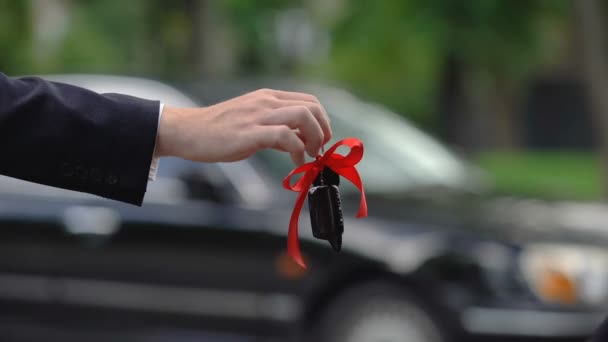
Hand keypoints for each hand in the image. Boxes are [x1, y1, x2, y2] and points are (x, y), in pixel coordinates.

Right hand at [156, 88, 331, 165]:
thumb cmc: (217, 131)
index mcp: (268, 97)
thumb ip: (276, 132)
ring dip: (315, 139)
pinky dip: (298, 151)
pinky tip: (295, 164)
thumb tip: (298, 144)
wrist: (187, 131)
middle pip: (312, 107)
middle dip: (323, 130)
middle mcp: (266, 102)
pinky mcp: (250, 133)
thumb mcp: (251, 125)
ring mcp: (258, 115)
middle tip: (318, 150)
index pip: (309, 101)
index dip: (322, 121)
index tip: (320, 141)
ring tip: (309, 156)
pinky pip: (286, 136)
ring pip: (303, 116)